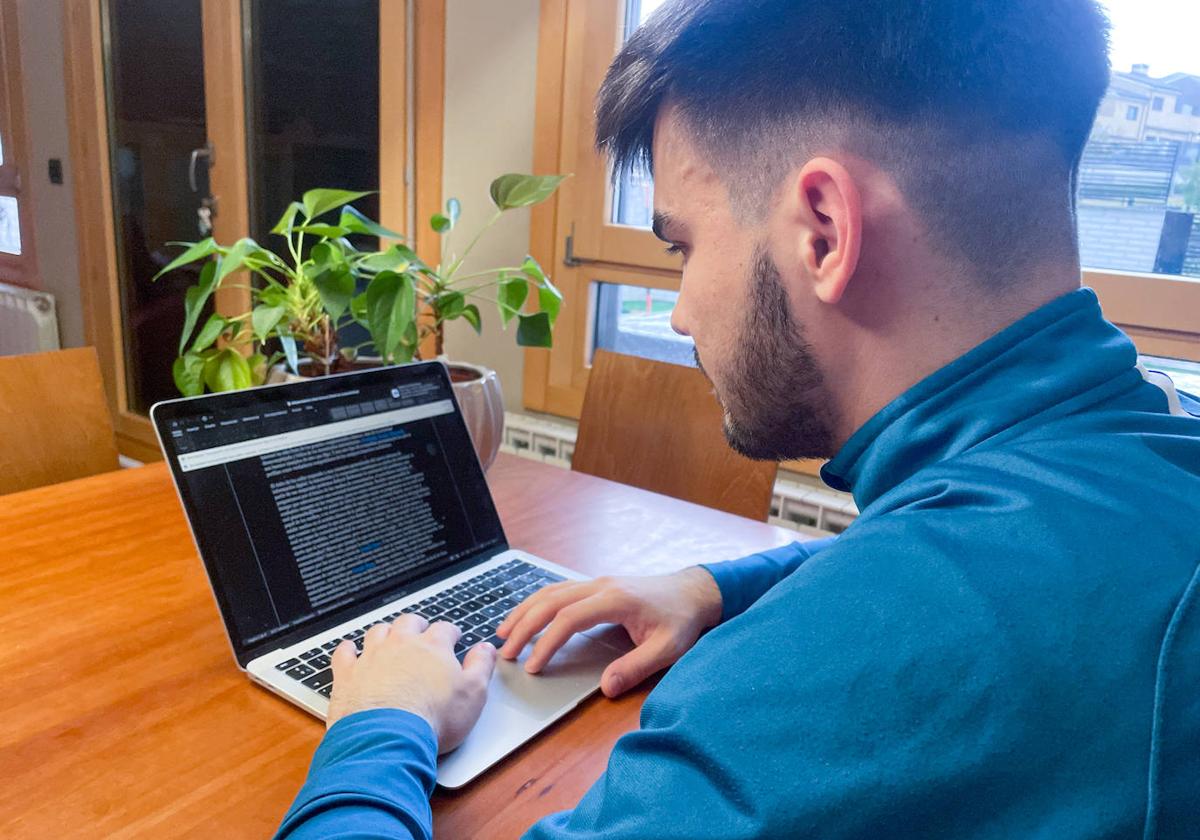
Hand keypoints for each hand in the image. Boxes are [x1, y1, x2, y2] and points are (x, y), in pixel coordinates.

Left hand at [327, 615, 496, 753]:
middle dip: (417, 624)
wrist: (388, 738)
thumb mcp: (473, 694)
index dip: (451, 632)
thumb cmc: (433, 718)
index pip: (445, 629)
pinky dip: (348, 649)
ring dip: (385, 633)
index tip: (454, 637)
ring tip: (388, 638)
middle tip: (421, 630)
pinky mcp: (348, 674)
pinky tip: (350, 650)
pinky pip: (344, 652)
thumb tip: (487, 649)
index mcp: (433, 647)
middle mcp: (401, 644)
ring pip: (378, 632)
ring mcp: (372, 657)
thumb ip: (481, 666)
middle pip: (409, 622)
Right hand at [495, 567, 722, 697]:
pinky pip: (559, 591)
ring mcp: (597, 583)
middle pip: (550, 601)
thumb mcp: (667, 649)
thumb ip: (636, 668)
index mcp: (615, 599)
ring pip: (550, 591)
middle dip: (524, 626)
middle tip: (506, 653)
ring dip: (525, 611)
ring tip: (504, 633)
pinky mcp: (597, 586)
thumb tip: (606, 687)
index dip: (547, 641)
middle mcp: (601, 586)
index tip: (533, 665)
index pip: (569, 618)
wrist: (694, 592)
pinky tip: (526, 617)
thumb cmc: (681, 619)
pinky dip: (537, 603)